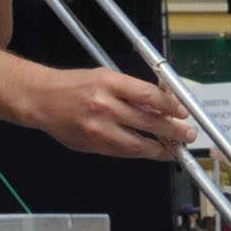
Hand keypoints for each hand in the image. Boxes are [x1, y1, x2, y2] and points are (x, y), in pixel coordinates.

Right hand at [27, 66, 192, 161]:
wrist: (42, 100)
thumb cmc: (74, 85)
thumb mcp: (105, 77)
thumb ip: (132, 91)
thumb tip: (161, 105)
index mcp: (110, 83)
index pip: (149, 96)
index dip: (171, 107)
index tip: (183, 112)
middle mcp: (105, 106)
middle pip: (148, 122)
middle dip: (173, 131)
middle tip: (188, 135)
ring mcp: (98, 128)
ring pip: (137, 144)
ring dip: (160, 149)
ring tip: (174, 150)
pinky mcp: (92, 145)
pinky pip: (122, 153)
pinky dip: (140, 153)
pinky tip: (152, 152)